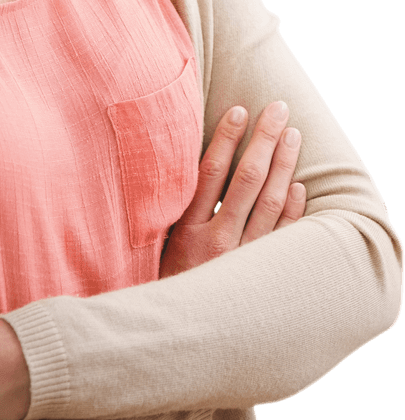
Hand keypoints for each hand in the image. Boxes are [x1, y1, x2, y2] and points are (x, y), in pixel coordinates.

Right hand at [159, 100, 305, 277]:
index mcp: (186, 230)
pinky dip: (291, 209)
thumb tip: (167, 165)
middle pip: (246, 180)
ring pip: (269, 203)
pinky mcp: (261, 278)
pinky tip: (298, 185)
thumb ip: (165, 210)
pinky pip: (283, 237)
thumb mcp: (153, 247)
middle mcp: (217, 242)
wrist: (178, 341)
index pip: (210, 172)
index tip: (239, 110)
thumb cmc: (162, 286)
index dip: (225, 138)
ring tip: (293, 135)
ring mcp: (242, 260)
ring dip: (283, 165)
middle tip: (278, 110)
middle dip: (264, 140)